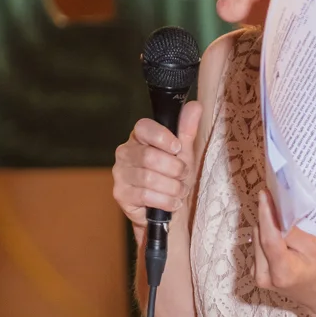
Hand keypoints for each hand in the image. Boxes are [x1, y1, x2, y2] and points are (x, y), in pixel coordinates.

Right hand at [112, 102, 201, 229]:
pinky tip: (172, 203)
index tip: (177, 148)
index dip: (162, 137)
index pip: (143, 127)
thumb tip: (195, 106)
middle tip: (183, 175)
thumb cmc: (173, 178)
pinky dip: (165, 201)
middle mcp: (125, 153)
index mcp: (139, 138)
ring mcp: (120, 173)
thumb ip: (186, 130)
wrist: (167, 211)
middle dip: (174, 169)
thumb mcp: (183, 153)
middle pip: (149, 156)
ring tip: (179, 191)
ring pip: (148, 178)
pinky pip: (145, 195)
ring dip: (172, 187)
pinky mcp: (120, 194)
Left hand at [254, 189, 315, 314]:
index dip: (266, 214)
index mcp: (282, 271)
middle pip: (260, 236)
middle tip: (281, 205)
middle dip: (269, 219)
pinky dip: (266, 239)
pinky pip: (258, 247)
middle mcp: (264, 276)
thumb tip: (276, 213)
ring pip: (256, 240)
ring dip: (268, 229)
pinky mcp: (256, 274)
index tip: (264, 194)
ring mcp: (258, 276)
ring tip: (284, 225)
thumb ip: (292, 232)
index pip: (268, 238)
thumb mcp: (314, 248)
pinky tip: (280, 239)